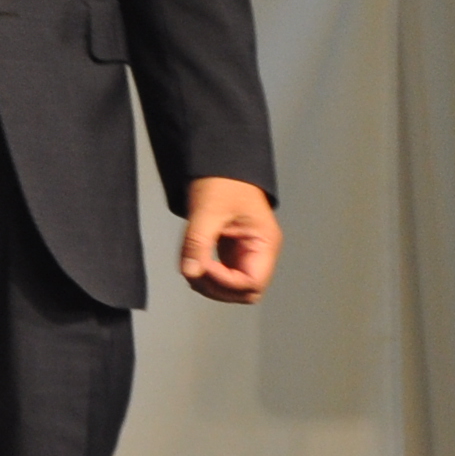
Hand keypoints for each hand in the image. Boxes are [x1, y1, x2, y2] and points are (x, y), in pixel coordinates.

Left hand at [179, 176, 279, 300]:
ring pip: (233, 287)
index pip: (252, 282)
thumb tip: (190, 272)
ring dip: (210, 284)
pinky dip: (206, 274)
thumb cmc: (222, 181)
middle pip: (245, 291)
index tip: (202, 265)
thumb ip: (198, 242)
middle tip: (194, 271)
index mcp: (265, 243)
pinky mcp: (231, 250)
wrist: (220, 164)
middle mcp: (259, 252)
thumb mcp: (208, 210)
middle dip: (218, 288)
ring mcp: (245, 252)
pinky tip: (192, 262)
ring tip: (190, 266)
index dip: (226, 281)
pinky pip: (222, 273)